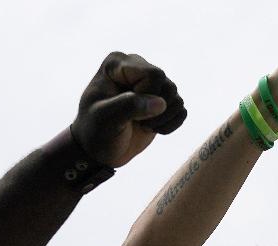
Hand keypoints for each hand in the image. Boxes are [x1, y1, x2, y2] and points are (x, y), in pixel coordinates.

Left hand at [72, 52, 185, 167]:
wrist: (100, 150)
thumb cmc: (96, 131)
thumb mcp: (105, 118)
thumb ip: (129, 106)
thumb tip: (162, 104)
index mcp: (118, 64)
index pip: (153, 74)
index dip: (146, 96)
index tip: (126, 111)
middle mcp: (137, 68)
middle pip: (168, 85)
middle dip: (156, 110)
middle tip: (136, 121)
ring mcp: (152, 84)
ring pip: (176, 98)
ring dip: (163, 119)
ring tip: (143, 126)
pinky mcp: (163, 101)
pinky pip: (181, 110)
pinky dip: (171, 124)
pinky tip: (153, 129)